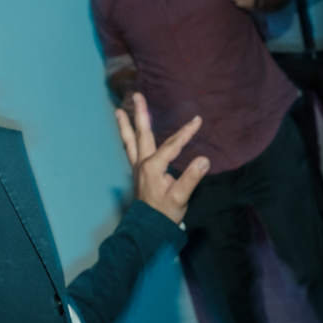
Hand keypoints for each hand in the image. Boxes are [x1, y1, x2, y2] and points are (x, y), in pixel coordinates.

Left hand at [115, 94, 210, 224]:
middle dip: (140, 114)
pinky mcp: (138, 172)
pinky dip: (129, 138)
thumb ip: (191, 178)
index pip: (171, 145)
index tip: (198, 120)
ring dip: (126, 125)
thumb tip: (204, 160)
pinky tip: (128, 133)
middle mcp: (142, 164)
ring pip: (130, 141)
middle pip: (142, 134)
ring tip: (118, 110)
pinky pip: (131, 149)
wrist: (149, 228)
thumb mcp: (180, 197)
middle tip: (136, 95)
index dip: (185, 133)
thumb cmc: (165, 213)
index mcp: (153, 167)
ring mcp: (138, 167)